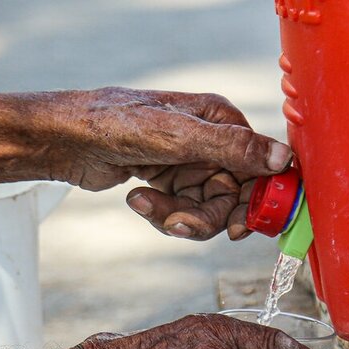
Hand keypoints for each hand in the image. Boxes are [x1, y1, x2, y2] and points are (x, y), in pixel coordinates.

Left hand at [41, 87, 291, 240]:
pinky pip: (183, 211)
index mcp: (221, 121)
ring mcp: (189, 163)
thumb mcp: (179, 137)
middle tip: (180, 224)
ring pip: (206, 210)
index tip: (241, 227)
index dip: (256, 201)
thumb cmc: (118, 124)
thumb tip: (284, 158)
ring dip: (177, 216)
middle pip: (233, 197)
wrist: (64, 138)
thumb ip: (233, 149)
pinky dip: (162, 213)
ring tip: (146, 204)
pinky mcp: (169, 180)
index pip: (259, 167)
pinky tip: (138, 199)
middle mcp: (211, 141)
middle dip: (206, 216)